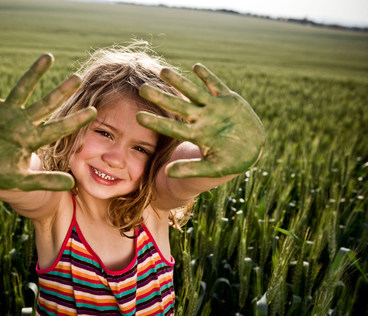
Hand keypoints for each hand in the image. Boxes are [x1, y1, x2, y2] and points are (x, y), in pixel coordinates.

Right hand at [0, 53, 96, 190]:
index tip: (94, 111)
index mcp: (33, 139)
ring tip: (49, 57)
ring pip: (23, 90)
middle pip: (46, 104)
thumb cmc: (2, 175)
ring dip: (34, 74)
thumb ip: (46, 181)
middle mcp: (23, 122)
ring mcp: (6, 114)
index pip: (58, 128)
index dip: (75, 120)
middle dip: (61, 91)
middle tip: (78, 77)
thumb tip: (71, 184)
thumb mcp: (24, 181)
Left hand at [137, 64, 264, 177]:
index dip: (156, 122)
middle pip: (177, 106)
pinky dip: (207, 77)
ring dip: (178, 81)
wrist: (252, 150)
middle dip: (161, 97)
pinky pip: (216, 86)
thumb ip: (190, 169)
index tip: (138, 117)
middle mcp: (202, 119)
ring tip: (162, 70)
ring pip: (193, 92)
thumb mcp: (212, 169)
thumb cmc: (231, 162)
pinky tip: (195, 67)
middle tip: (143, 89)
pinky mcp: (229, 100)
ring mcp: (214, 108)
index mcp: (196, 135)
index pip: (171, 127)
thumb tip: (167, 173)